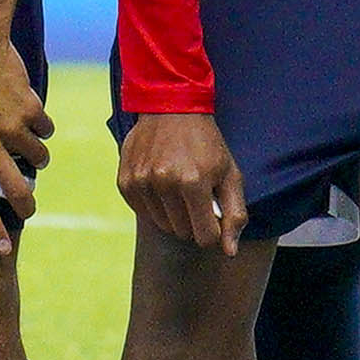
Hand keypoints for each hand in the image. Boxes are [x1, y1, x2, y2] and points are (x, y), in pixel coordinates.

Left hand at [0, 24, 51, 247]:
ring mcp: (11, 126)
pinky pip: (45, 130)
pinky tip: (29, 120)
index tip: (3, 250)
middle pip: (17, 190)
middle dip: (26, 206)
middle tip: (27, 208)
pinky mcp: (30, 108)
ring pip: (37, 159)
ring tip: (26, 153)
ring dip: (35, 160)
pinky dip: (40, 129)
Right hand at [119, 108, 244, 253]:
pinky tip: (161, 182)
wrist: (171, 107)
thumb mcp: (230, 174)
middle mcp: (163, 184)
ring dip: (174, 213)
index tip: (214, 214)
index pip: (205, 237)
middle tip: (197, 194)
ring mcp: (141, 182)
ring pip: (163, 225)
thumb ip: (234, 214)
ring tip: (179, 186)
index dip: (213, 230)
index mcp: (193, 182)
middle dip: (194, 220)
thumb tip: (230, 253)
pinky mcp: (126, 182)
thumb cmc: (206, 143)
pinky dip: (155, 205)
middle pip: (183, 233)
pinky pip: (144, 213)